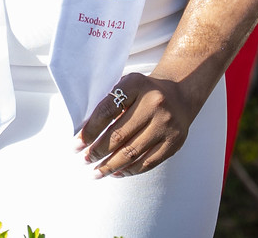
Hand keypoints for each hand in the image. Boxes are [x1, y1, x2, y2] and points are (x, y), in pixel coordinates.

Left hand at [74, 72, 204, 177]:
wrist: (180, 93)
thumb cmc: (144, 92)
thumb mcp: (127, 86)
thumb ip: (109, 104)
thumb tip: (84, 135)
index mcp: (137, 84)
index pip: (107, 111)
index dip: (90, 131)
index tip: (77, 144)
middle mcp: (154, 103)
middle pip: (118, 135)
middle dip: (98, 151)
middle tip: (85, 160)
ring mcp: (167, 124)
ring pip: (132, 152)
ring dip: (110, 166)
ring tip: (97, 172)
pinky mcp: (175, 142)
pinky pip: (148, 162)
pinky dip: (130, 170)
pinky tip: (117, 172)